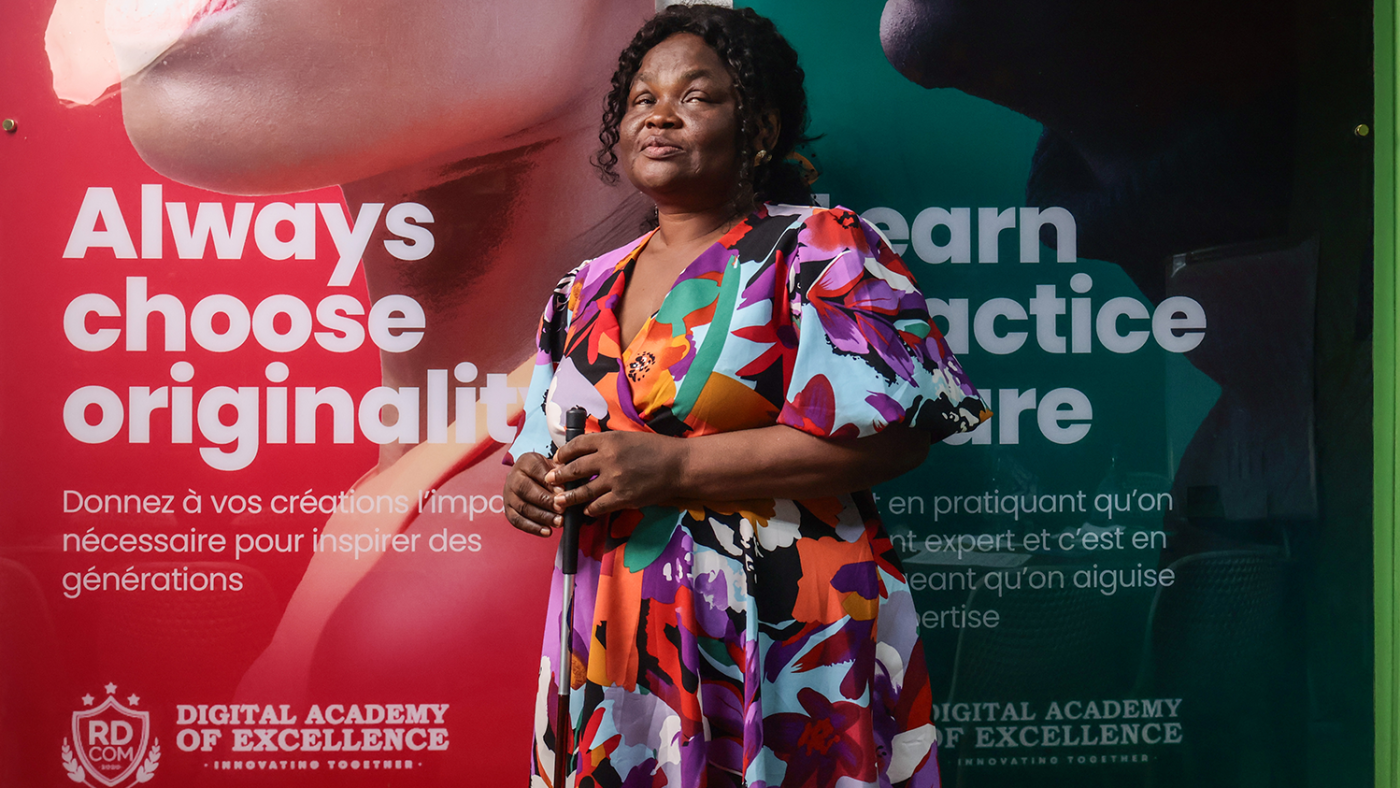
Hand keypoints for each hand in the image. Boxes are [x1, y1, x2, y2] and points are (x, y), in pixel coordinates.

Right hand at [503, 452, 562, 536]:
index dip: (549, 482)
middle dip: (545, 501)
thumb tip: (571, 486)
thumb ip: (563, 473)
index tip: (562, 492)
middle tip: (562, 510)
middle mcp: (513, 477)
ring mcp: (508, 494)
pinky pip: (517, 521)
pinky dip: (533, 528)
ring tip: (559, 522)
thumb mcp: (555, 466)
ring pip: (522, 507)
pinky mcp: (508, 509)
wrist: (529, 476)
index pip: (536, 470)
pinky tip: (547, 531)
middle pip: (526, 490)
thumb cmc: (548, 472)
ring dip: (542, 517)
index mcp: (526, 461)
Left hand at [547, 432, 687, 516]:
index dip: (563, 453)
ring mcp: (615, 480)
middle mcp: (608, 458)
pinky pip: (598, 506)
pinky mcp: (623, 498)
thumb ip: (608, 443)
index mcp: (609, 440)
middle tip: (550, 480)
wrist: (679, 466)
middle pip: (574, 468)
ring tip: (558, 501)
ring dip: (568, 497)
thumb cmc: (656, 449)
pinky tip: (586, 510)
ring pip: (582, 491)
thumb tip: (587, 450)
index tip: (557, 459)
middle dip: (558, 476)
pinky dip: (589, 509)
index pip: (577, 445)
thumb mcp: (629, 438)